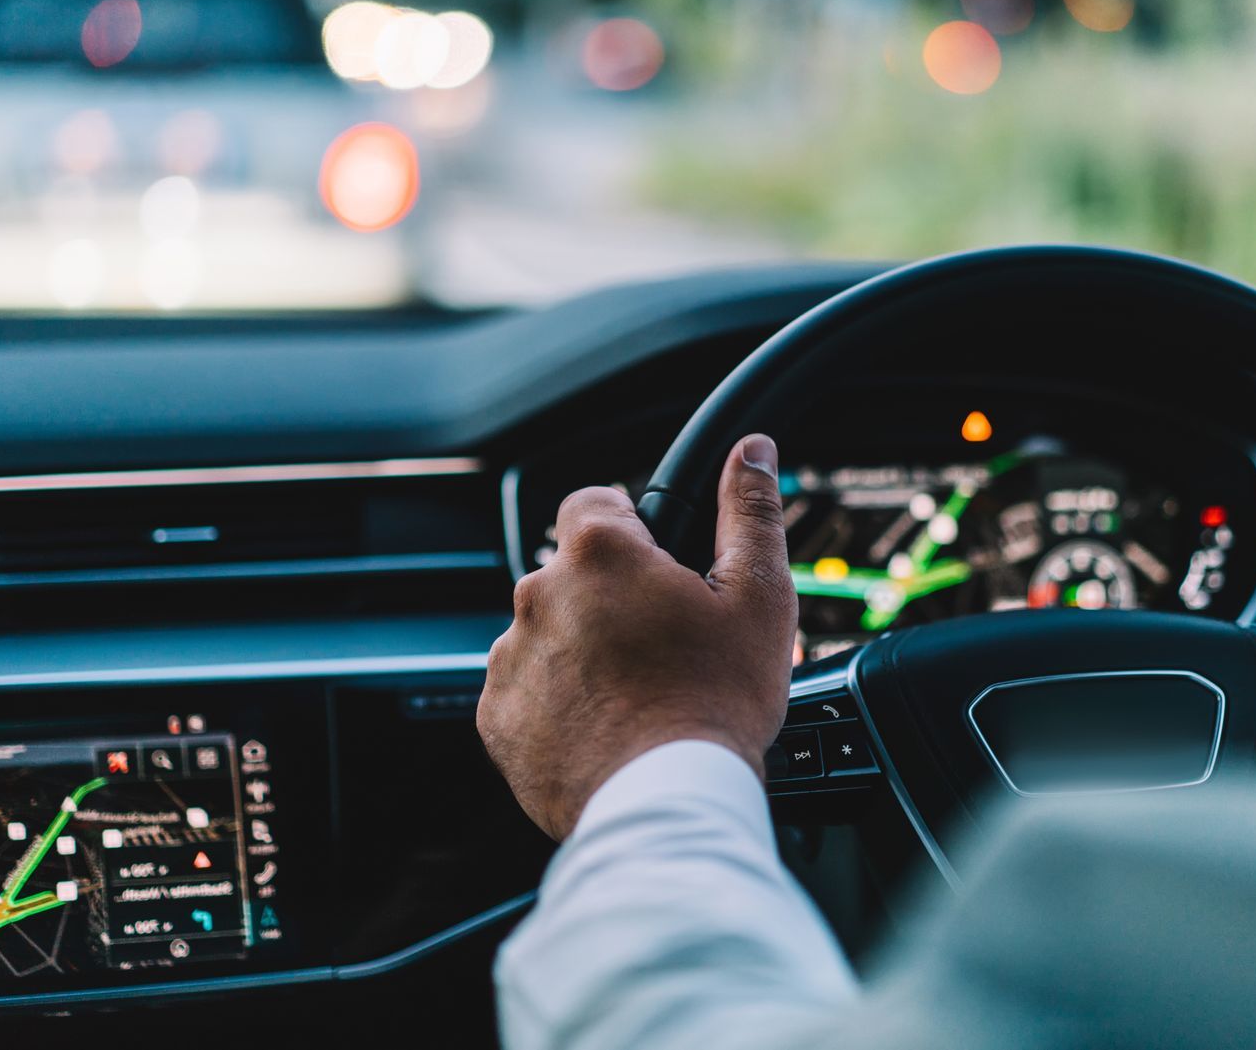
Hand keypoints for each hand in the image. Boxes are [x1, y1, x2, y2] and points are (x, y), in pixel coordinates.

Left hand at [478, 435, 796, 839]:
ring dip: (582, 649)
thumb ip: (750, 511)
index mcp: (598, 553)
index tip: (661, 569)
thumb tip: (752, 451)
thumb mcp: (758, 597)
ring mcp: (509, 658)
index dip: (633, 530)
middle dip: (612, 598)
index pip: (595, 503)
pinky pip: (526, 690)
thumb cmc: (714, 703)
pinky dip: (558, 701)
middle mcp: (537, 595)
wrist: (665, 803)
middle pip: (573, 573)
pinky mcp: (497, 717)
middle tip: (666, 646)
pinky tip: (605, 725)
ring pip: (548, 632)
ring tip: (637, 695)